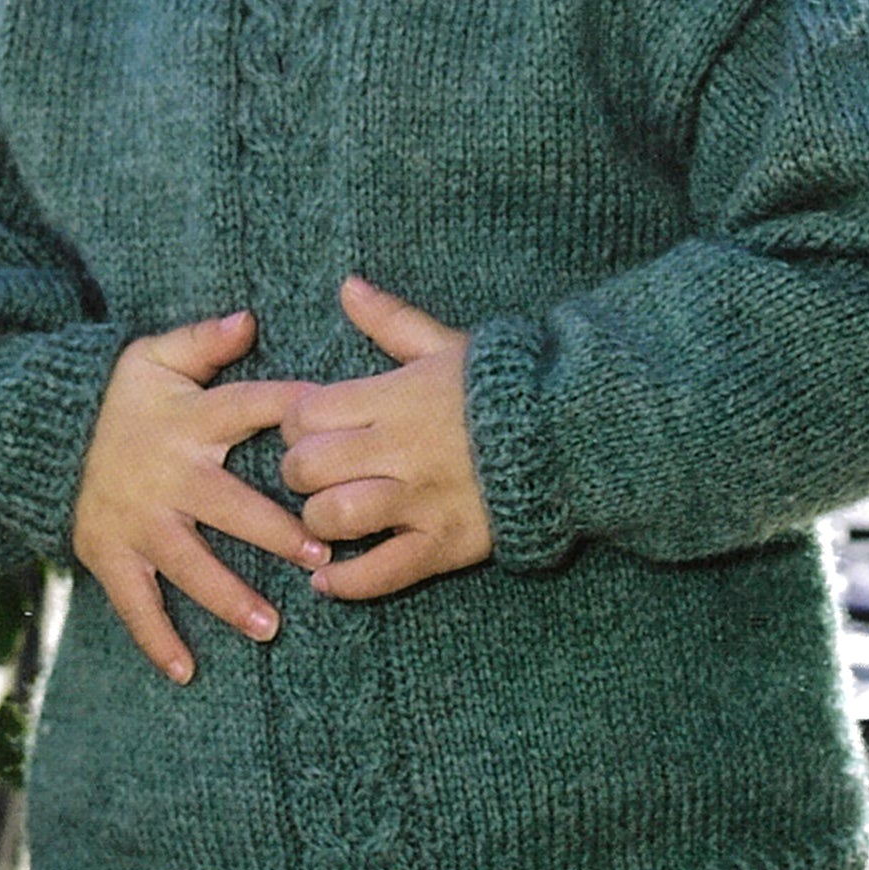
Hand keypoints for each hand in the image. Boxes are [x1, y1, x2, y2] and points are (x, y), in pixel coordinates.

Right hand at [73, 309, 328, 682]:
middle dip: (276, 532)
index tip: (340, 436)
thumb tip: (250, 318)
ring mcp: (138, 521)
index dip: (293, 415)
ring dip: (229, 597)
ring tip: (271, 625)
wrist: (38, 436)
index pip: (250, 410)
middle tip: (321, 555)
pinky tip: (186, 671)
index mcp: (189, 420)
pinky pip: (135, 604)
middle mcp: (168, 474)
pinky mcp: (110, 555)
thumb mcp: (153, 357)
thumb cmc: (118, 398)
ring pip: (190, 564)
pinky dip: (157, 639)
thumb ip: (203, 341)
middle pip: (229, 506)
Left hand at [279, 277, 491, 600]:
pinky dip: (346, 582)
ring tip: (327, 515)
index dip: (296, 422)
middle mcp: (401, 449)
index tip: (310, 427)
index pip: (305, 413)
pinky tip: (327, 579)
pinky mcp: (444, 544)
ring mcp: (421, 500)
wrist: (572, 434)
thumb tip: (347, 286)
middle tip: (314, 472)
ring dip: (319, 521)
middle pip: (308, 467)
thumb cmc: (505, 387)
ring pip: (335, 517)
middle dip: (298, 472)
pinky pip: (380, 573)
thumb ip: (391, 320)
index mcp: (396, 398)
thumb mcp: (446, 345)